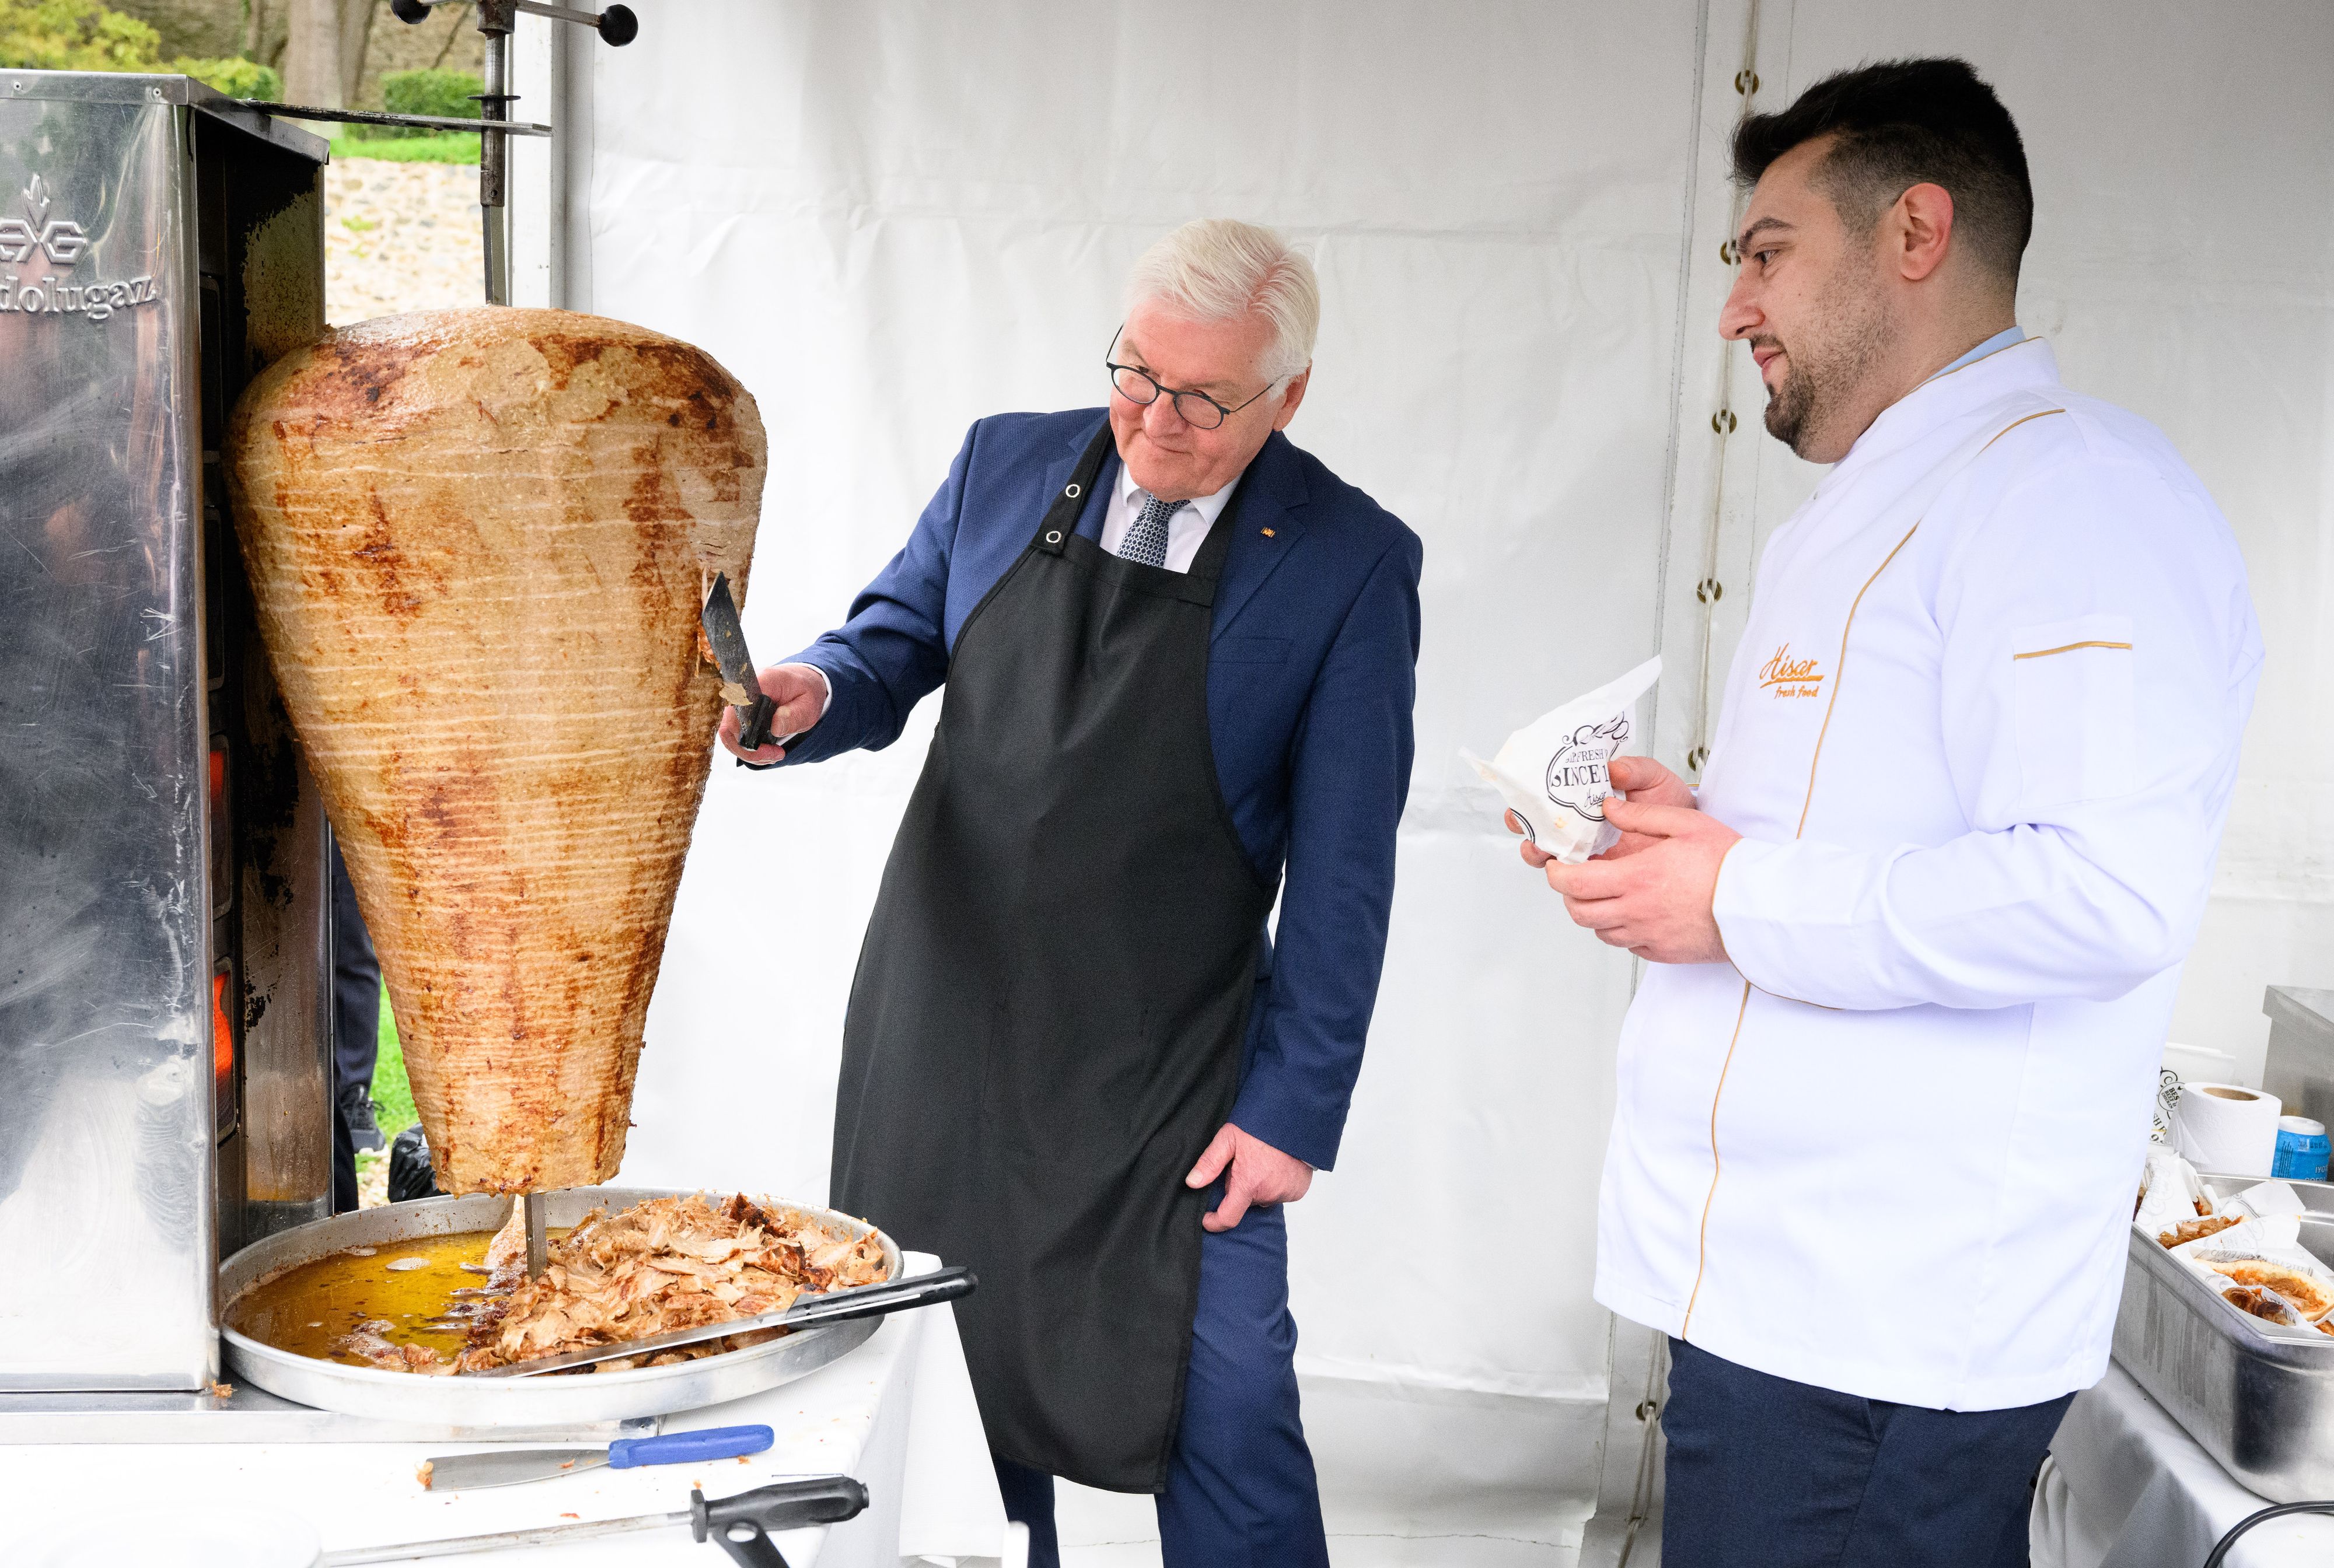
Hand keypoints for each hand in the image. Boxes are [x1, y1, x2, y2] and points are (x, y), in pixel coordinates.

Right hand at [716, 663, 827, 763]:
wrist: (801, 683)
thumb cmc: (804, 692)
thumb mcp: (809, 705)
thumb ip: (794, 715)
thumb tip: (775, 728)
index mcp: (761, 683)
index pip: (739, 709)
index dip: (747, 734)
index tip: (771, 749)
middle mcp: (743, 691)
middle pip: (728, 727)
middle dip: (749, 751)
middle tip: (775, 756)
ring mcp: (738, 703)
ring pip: (728, 735)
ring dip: (748, 752)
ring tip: (773, 755)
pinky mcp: (738, 714)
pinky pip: (733, 735)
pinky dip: (748, 748)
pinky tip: (766, 751)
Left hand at [1185, 1123, 1312, 1232]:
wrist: (1295, 1118)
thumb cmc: (1261, 1126)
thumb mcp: (1229, 1138)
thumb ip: (1210, 1162)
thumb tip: (1192, 1183)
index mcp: (1249, 1184)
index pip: (1228, 1218)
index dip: (1215, 1222)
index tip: (1208, 1218)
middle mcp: (1269, 1193)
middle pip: (1246, 1202)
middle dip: (1240, 1189)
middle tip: (1243, 1166)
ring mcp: (1286, 1193)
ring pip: (1262, 1197)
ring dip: (1258, 1187)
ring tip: (1261, 1164)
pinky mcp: (1298, 1190)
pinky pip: (1280, 1194)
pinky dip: (1275, 1185)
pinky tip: (1275, 1168)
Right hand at [1506, 754, 1697, 868]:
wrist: (1696, 837)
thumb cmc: (1672, 804)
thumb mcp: (1655, 780)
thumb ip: (1635, 770)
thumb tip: (1613, 768)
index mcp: (1587, 801)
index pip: (1547, 797)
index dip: (1529, 799)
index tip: (1524, 797)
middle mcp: (1581, 828)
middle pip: (1539, 829)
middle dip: (1526, 829)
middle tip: (1529, 828)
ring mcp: (1588, 854)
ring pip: (1550, 857)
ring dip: (1540, 852)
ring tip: (1545, 850)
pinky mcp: (1600, 877)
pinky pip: (1575, 880)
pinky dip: (1565, 877)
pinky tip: (1568, 869)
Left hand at [1542, 796, 1741, 963]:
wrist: (1760, 906)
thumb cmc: (1728, 864)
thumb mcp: (1685, 824)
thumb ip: (1641, 815)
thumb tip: (1609, 807)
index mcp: (1636, 878)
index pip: (1573, 884)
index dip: (1556, 875)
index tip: (1557, 865)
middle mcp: (1635, 911)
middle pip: (1579, 912)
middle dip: (1570, 895)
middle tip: (1577, 880)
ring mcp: (1647, 935)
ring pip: (1600, 931)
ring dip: (1595, 913)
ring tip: (1607, 895)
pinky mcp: (1662, 952)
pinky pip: (1627, 945)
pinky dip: (1622, 931)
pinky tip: (1635, 913)